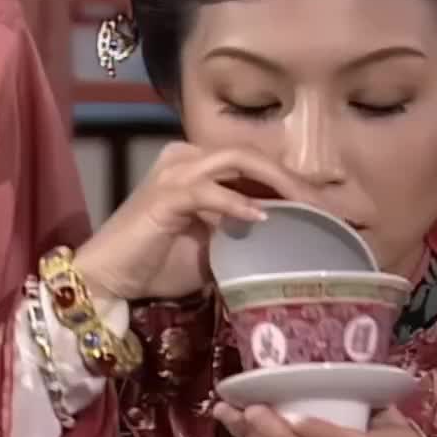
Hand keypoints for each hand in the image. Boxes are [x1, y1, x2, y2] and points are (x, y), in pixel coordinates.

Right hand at [73, 143, 318, 300]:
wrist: (109, 280)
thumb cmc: (158, 264)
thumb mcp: (213, 248)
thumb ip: (241, 234)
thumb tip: (285, 236)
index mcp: (199, 166)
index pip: (254, 164)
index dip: (292, 181)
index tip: (327, 205)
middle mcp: (187, 159)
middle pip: (252, 156)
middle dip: (292, 179)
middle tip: (326, 205)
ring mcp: (175, 173)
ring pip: (236, 161)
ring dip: (275, 183)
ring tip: (305, 205)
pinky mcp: (165, 195)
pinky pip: (208, 190)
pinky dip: (236, 204)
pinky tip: (260, 219)